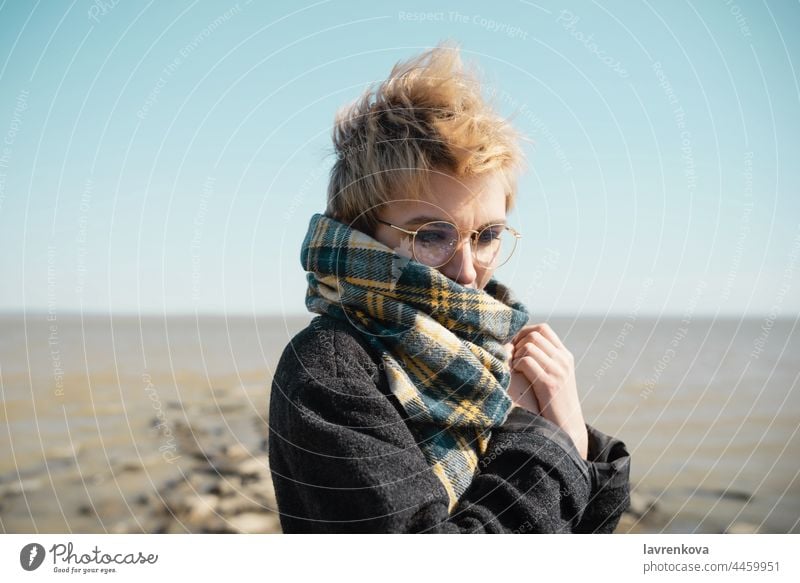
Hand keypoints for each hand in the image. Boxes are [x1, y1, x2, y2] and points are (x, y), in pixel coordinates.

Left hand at [508, 323, 587, 459]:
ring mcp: (558, 371)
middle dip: (517, 344)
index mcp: (564, 356)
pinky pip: (527, 361)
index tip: (514, 346)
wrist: (567, 428)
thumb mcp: (553, 377)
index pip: (543, 329)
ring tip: (514, 369)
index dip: (524, 333)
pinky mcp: (549, 383)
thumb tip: (519, 346)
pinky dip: (517, 365)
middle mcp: (563, 360)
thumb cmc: (552, 404)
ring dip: (516, 356)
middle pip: (534, 335)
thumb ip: (543, 361)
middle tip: (511, 359)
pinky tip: (515, 375)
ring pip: (529, 346)